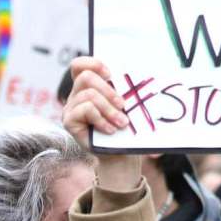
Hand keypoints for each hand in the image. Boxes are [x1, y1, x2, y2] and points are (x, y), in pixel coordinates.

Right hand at [62, 56, 140, 190]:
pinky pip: (85, 110)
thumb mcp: (127, 109)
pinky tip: (109, 129)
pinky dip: (101, 119)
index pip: (79, 66)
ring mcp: (71, 107)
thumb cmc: (124, 130)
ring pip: (89, 95)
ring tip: (121, 123)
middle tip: (123, 105)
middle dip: (108, 90)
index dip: (93, 64)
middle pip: (86, 77)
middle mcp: (76, 95)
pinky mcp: (69, 121)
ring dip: (109, 109)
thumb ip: (129, 96)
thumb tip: (151, 89)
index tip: (111, 74)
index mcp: (88, 87)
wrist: (119, 156)